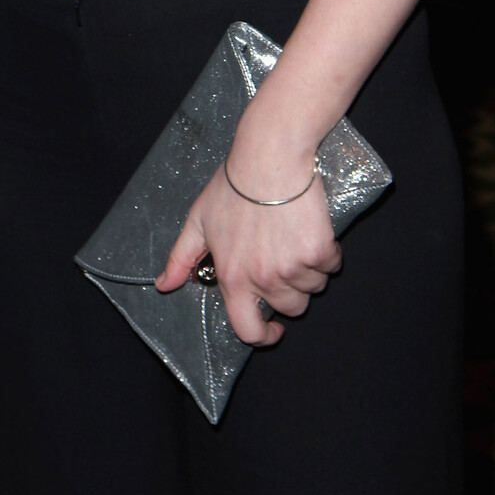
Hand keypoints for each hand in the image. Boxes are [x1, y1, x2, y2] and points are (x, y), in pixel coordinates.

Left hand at [156, 162, 340, 344]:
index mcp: (234, 277)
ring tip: (293, 237)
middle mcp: (264, 279)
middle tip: (281, 258)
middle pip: (291, 308)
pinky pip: (331, 265)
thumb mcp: (198, 221)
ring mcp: (293, 268)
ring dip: (308, 269)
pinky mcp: (319, 252)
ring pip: (313, 287)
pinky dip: (326, 252)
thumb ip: (181, 259)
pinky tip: (310, 229)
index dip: (262, 336)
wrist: (269, 158)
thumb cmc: (233, 186)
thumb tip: (163, 286)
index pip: (247, 330)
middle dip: (289, 290)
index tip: (272, 328)